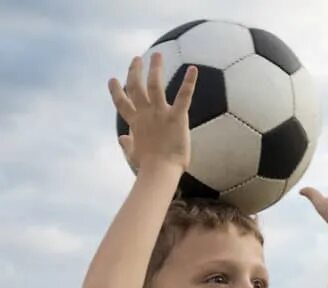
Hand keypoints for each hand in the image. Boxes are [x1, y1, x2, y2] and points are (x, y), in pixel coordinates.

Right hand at [108, 53, 196, 170]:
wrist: (160, 171)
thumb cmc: (148, 167)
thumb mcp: (134, 154)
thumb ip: (128, 144)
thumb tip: (122, 139)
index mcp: (135, 123)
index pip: (121, 103)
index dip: (116, 91)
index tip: (112, 79)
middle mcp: (145, 114)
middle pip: (135, 87)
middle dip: (134, 71)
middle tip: (136, 59)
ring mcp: (159, 113)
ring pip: (154, 84)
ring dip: (154, 68)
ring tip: (156, 55)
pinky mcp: (176, 117)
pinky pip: (184, 96)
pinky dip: (189, 82)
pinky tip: (193, 69)